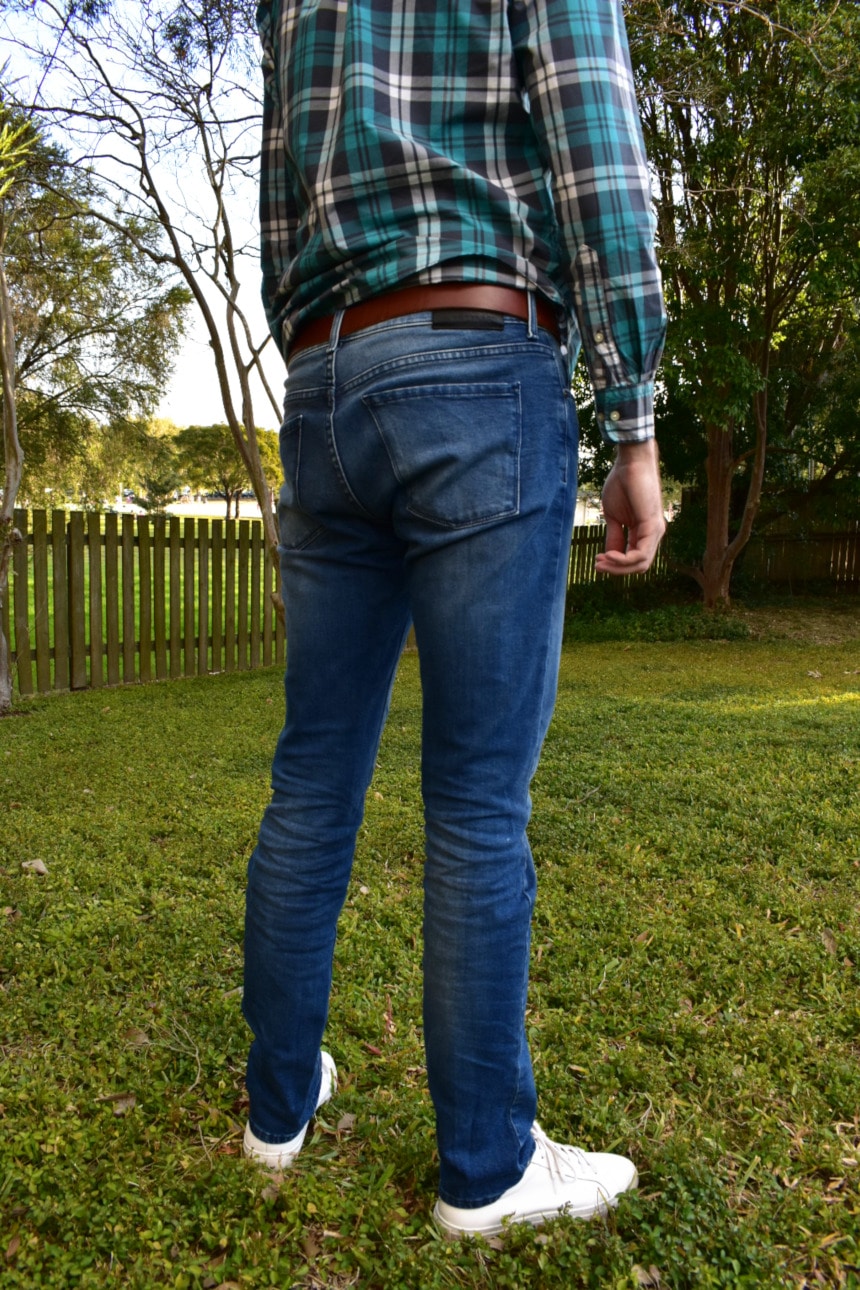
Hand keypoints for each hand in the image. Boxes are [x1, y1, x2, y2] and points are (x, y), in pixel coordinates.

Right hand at [594, 439, 665, 575]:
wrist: (630, 463)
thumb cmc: (622, 484)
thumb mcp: (613, 516)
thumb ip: (614, 535)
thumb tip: (608, 554)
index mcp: (643, 532)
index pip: (633, 559)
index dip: (614, 564)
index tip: (596, 561)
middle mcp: (653, 535)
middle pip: (638, 566)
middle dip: (616, 569)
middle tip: (597, 566)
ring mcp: (655, 531)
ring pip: (641, 564)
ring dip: (618, 567)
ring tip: (601, 560)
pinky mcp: (653, 526)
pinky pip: (641, 554)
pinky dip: (624, 559)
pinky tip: (610, 555)